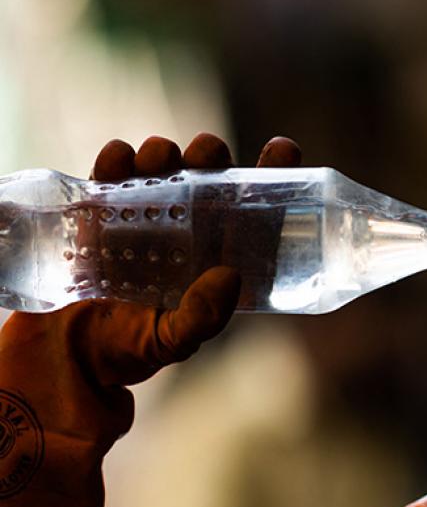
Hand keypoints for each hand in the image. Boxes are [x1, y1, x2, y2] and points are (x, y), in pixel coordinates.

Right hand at [0, 132, 300, 506]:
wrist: (64, 357)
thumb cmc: (129, 350)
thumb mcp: (172, 342)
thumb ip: (201, 318)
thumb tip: (227, 275)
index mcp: (219, 252)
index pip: (256, 205)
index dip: (275, 172)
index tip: (281, 149)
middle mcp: (188, 227)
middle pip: (210, 173)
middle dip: (211, 153)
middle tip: (206, 155)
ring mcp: (144, 214)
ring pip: (164, 165)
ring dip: (164, 152)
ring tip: (158, 160)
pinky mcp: (101, 211)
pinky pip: (112, 173)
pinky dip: (116, 159)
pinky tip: (118, 161)